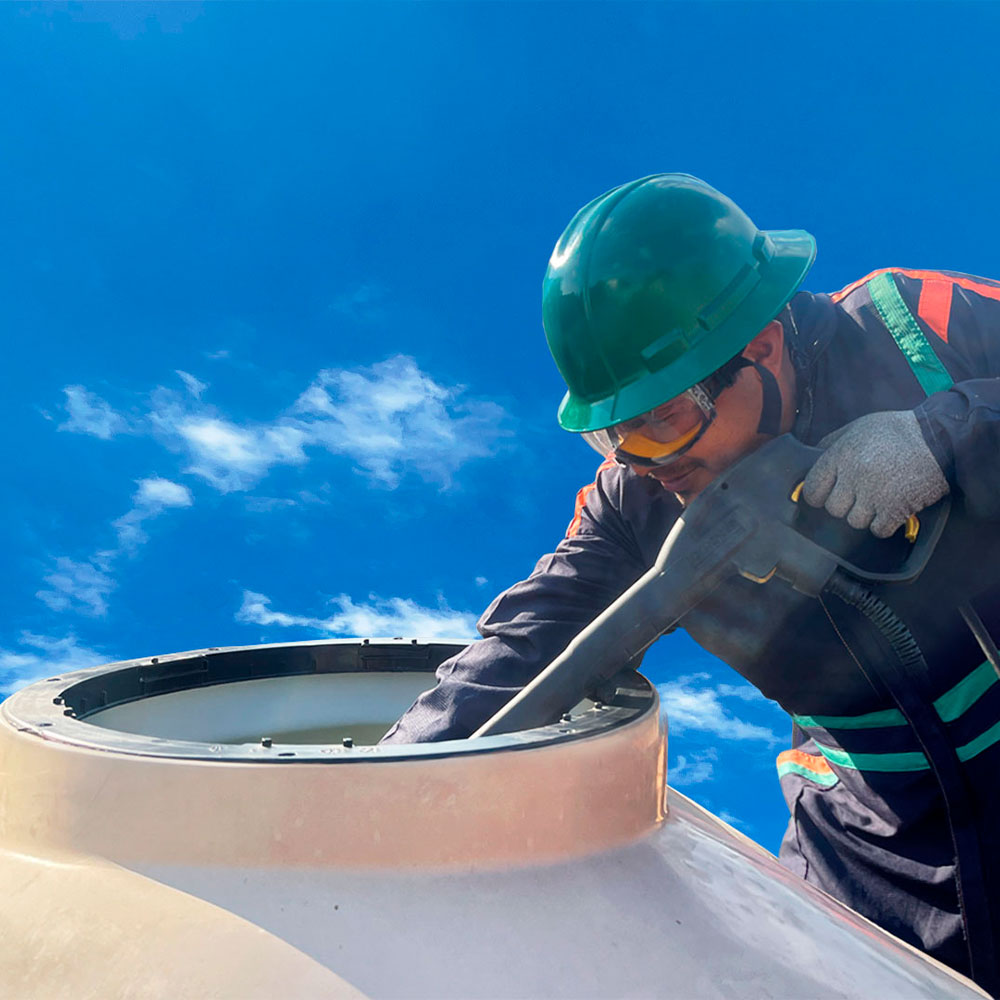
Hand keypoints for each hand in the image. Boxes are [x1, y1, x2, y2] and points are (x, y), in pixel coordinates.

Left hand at [802, 410, 948, 537]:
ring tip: (876, 501)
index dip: (817, 495)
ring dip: (864, 515)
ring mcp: (874, 495)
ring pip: (854, 522)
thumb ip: (831, 443)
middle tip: (857, 496)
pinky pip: (878, 530)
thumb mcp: (858, 427)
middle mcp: (853, 477)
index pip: (812, 490)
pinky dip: (883, 525)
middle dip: (843, 505)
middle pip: (833, 509)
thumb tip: (812, 456)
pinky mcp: (895, 509)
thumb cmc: (898, 430)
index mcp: (839, 456)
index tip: (825, 495)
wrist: (940, 438)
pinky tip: (889, 511)